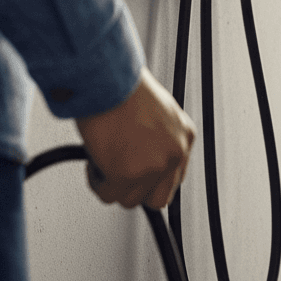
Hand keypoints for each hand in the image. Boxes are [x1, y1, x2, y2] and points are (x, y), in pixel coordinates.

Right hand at [75, 68, 195, 209]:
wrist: (109, 80)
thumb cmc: (125, 87)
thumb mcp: (157, 112)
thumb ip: (157, 138)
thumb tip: (141, 155)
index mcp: (185, 136)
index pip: (174, 177)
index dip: (150, 178)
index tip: (137, 175)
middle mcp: (175, 153)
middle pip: (158, 197)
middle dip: (136, 189)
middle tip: (118, 174)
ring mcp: (154, 166)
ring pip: (130, 199)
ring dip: (113, 185)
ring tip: (104, 161)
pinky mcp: (128, 174)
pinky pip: (108, 195)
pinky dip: (98, 183)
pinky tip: (95, 162)